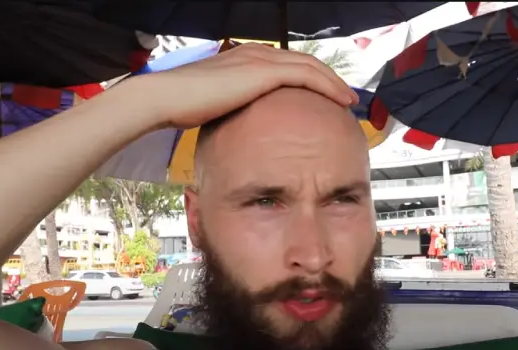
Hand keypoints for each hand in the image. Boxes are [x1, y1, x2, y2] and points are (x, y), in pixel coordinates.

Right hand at [143, 43, 358, 128]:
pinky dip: (329, 86)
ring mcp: (260, 60)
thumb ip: (230, 108)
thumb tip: (237, 127)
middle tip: (345, 96)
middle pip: (303, 62)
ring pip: (311, 67)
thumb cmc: (182, 105)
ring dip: (334, 82)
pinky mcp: (264, 73)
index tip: (323, 95)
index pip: (286, 65)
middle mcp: (255, 53)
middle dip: (327, 78)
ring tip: (350, 98)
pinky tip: (342, 100)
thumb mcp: (212, 104)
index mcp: (243, 59)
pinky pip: (307, 76)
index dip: (309, 78)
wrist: (167, 98)